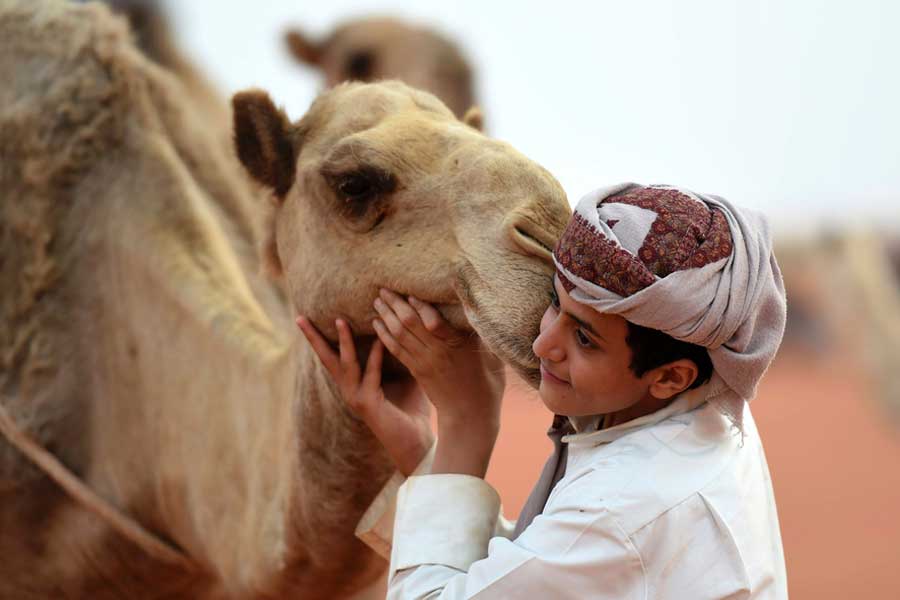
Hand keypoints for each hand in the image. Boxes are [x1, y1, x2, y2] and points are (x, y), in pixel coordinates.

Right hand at [296, 316, 432, 476]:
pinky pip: (370, 374)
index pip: (334, 356)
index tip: (309, 317)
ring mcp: (356, 397)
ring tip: (340, 320)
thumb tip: (403, 325)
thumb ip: (397, 353)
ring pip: (345, 363)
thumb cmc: (412, 409)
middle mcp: (350, 389)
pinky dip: (376, 356)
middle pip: (327, 358)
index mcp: (354, 383)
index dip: (322, 337)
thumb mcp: (404, 374)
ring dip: (344, 341)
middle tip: (300, 317)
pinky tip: (380, 340)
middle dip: (314, 338)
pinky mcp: (368, 404)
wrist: (418, 442)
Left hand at [372, 289, 505, 476]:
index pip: (433, 322)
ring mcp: (424, 362)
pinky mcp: (416, 371)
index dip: (419, 306)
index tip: (410, 291)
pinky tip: (377, 324)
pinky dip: (384, 335)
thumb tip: (480, 310)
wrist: (470, 416)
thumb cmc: (488, 384)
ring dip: (385, 316)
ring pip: (399, 335)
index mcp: (456, 347)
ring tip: (377, 301)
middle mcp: (436, 353)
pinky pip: (396, 350)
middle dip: (395, 304)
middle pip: (409, 324)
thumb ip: (481, 334)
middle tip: (384, 288)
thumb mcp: (492, 356)